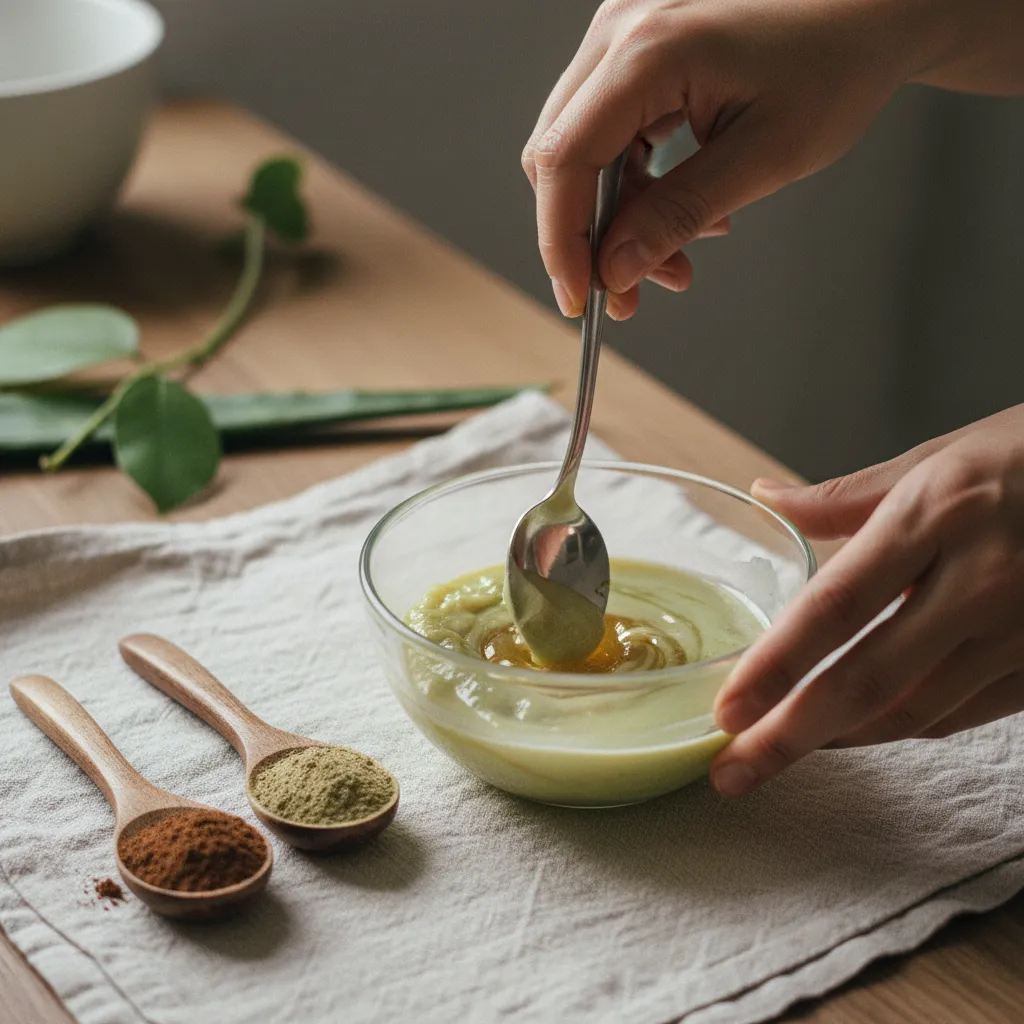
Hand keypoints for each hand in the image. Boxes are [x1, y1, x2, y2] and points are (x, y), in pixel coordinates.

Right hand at [522, 0, 942, 319]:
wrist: (871, 11)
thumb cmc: (836, 64)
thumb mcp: (762, 157)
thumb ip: (679, 214)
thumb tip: (615, 270)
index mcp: (648, 51)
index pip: (564, 158)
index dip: (560, 240)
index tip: (580, 298)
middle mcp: (621, 33)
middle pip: (560, 155)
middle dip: (589, 235)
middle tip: (629, 292)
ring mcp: (625, 37)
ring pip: (582, 150)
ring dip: (616, 217)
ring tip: (672, 260)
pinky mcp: (638, 53)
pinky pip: (611, 134)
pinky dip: (635, 186)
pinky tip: (679, 214)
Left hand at [710, 404, 1023, 796]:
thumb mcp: (936, 457)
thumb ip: (843, 496)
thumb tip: (766, 498)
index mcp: (938, 516)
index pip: (836, 607)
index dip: (775, 666)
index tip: (726, 709)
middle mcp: (981, 582)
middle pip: (870, 679)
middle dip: (792, 735)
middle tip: (734, 771)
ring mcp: (1023, 631)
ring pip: (917, 710)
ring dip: (842, 738)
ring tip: (782, 753)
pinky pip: (964, 713)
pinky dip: (902, 729)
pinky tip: (857, 732)